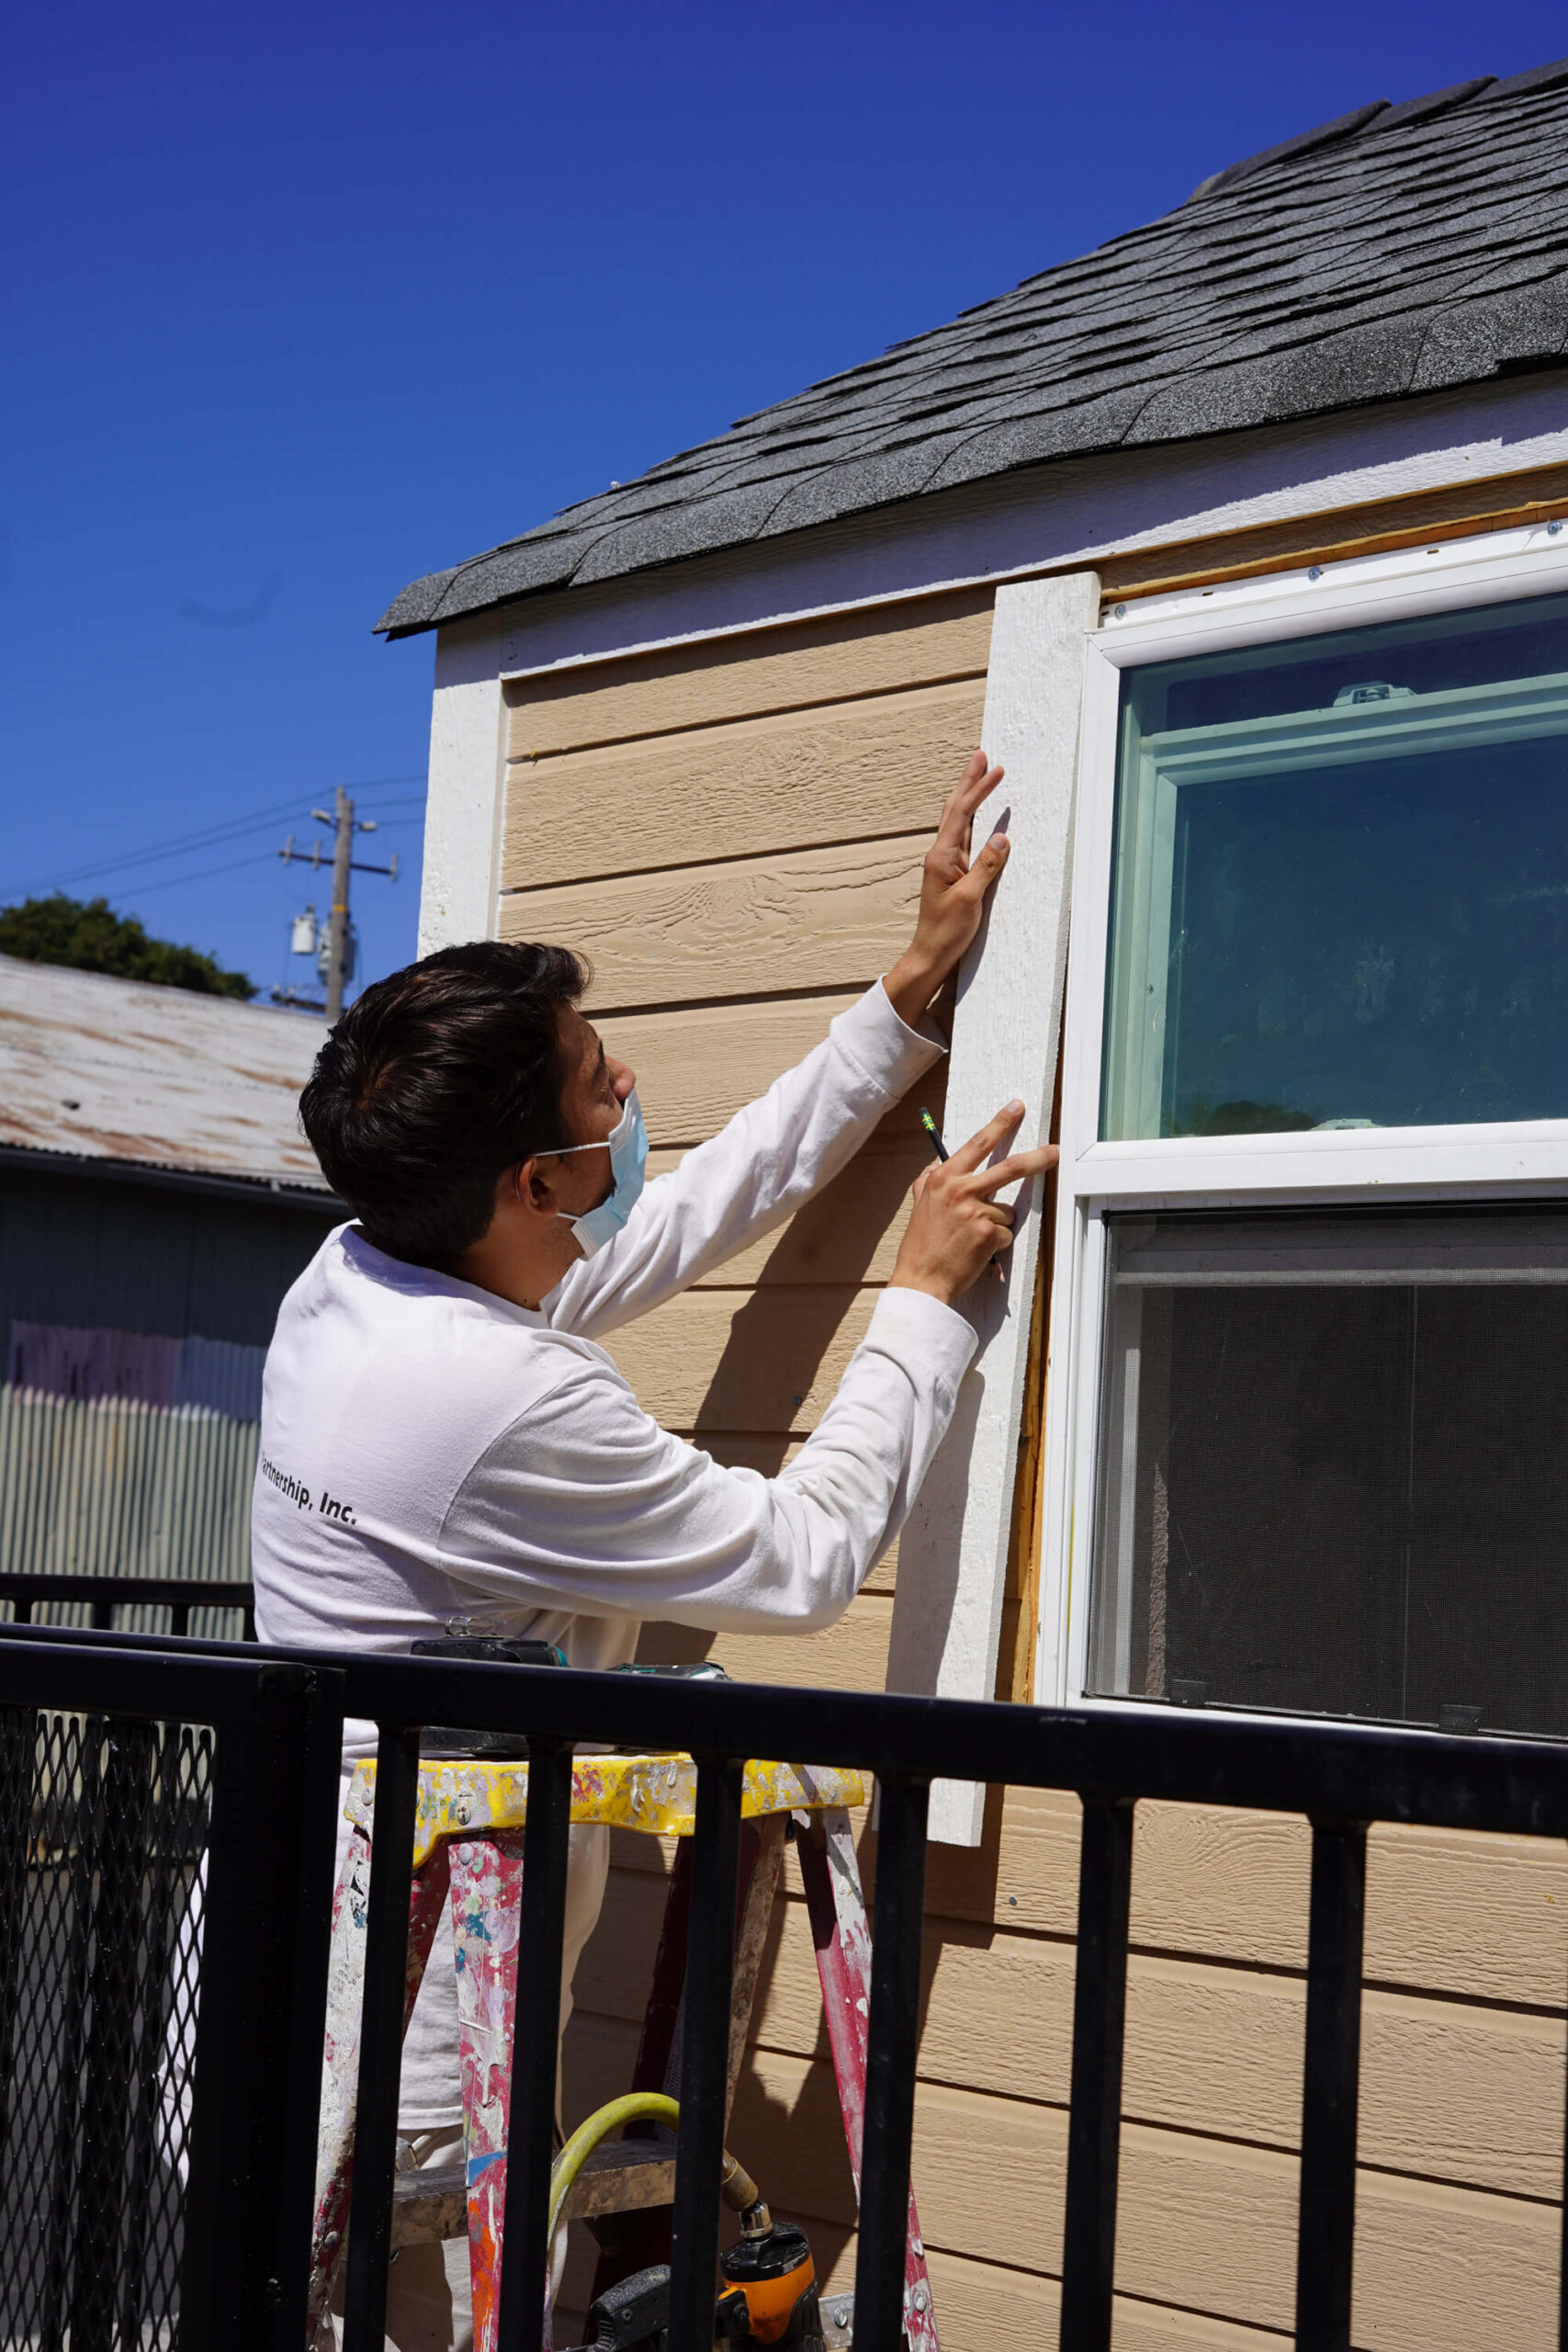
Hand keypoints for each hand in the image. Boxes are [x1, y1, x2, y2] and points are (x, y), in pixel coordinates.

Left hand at [883, 751, 1007, 1025]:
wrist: (930, 954)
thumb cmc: (946, 932)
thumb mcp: (969, 900)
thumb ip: (985, 868)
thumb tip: (1001, 839)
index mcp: (941, 856)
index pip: (962, 813)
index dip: (978, 789)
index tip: (994, 768)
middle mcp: (941, 855)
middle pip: (956, 809)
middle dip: (969, 782)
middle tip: (981, 756)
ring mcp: (946, 863)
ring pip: (959, 821)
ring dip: (970, 797)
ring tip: (980, 775)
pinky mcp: (953, 874)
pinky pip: (965, 839)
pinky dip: (973, 820)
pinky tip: (979, 816)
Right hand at [889, 1101, 1057, 1307]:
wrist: (922, 1277)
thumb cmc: (921, 1243)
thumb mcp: (919, 1203)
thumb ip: (930, 1179)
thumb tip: (938, 1163)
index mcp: (944, 1178)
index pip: (978, 1143)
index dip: (1000, 1123)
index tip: (1017, 1107)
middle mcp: (960, 1189)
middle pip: (1010, 1167)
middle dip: (1038, 1158)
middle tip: (1055, 1150)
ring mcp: (976, 1211)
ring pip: (1007, 1211)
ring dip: (997, 1224)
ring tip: (971, 1237)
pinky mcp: (988, 1232)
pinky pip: (1006, 1232)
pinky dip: (995, 1243)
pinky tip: (976, 1250)